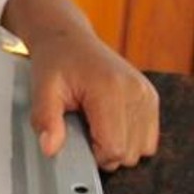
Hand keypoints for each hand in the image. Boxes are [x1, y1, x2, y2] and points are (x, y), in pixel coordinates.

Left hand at [2, 0, 158, 170]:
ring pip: (143, 149)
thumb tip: (49, 149)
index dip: (93, 154)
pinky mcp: (152, 96)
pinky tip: (109, 119)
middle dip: (104, 150)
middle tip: (83, 125)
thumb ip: (45, 120)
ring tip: (96, 121)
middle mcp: (135, 91)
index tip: (77, 136)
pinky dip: (130, 136)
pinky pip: (149, 138)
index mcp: (110, 89)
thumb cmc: (55, 63)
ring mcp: (147, 94)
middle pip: (130, 154)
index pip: (114, 148)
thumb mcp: (42, 89)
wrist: (69, 39)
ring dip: (119, 144)